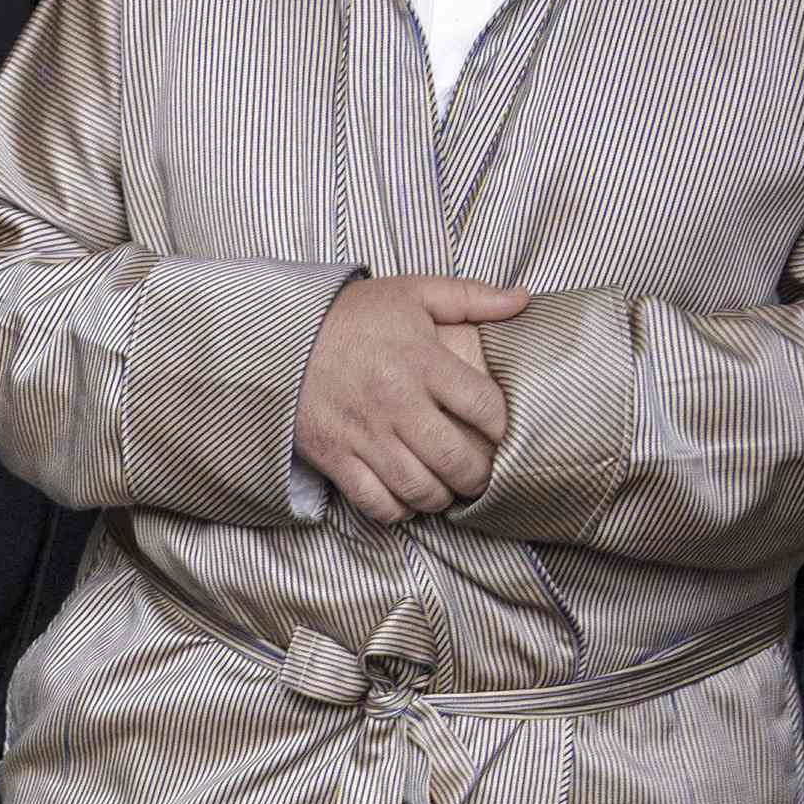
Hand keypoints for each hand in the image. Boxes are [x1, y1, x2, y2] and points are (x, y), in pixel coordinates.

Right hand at [294, 274, 527, 520]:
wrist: (280, 336)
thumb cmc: (353, 315)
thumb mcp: (413, 292)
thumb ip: (471, 296)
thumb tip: (523, 300)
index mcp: (421, 361)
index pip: (484, 406)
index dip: (502, 425)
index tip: (499, 430)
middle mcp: (396, 402)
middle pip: (455, 458)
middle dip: (477, 475)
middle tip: (479, 474)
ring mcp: (363, 434)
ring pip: (418, 488)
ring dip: (441, 497)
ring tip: (447, 491)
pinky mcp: (334, 456)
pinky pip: (374, 501)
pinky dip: (397, 510)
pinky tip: (407, 500)